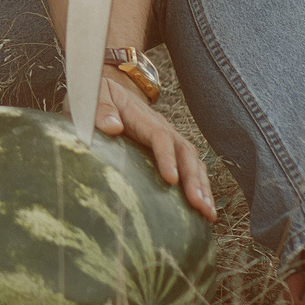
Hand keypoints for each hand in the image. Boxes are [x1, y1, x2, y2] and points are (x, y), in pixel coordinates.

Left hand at [94, 69, 215, 220]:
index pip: (160, 136)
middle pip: (184, 152)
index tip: (171, 180)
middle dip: (193, 179)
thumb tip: (113, 126)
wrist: (108, 92)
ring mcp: (170, 140)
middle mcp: (163, 128)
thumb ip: (102, 109)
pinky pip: (191, 169)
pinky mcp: (171, 151)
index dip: (167, 157)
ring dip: (202, 187)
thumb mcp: (95, 95)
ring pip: (193, 162)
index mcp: (143, 117)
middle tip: (198, 204)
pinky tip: (205, 210)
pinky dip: (201, 188)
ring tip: (208, 213)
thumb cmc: (99, 96)